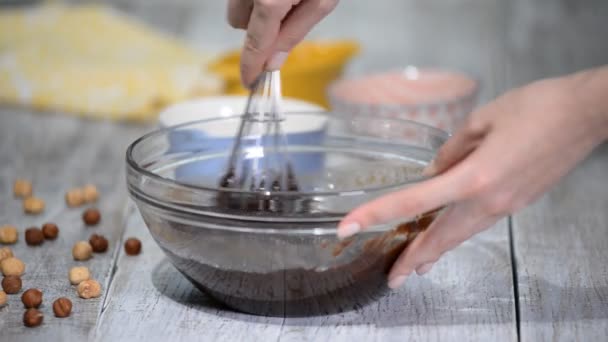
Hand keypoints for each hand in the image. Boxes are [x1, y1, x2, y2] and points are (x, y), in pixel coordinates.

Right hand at [227, 0, 337, 85]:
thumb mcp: (321, 0)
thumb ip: (295, 31)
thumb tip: (273, 61)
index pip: (255, 44)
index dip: (251, 67)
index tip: (250, 82)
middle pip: (238, 23)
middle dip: (257, 27)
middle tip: (286, 13)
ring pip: (238, 6)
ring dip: (254, 8)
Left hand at [337, 71, 607, 288]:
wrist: (586, 114)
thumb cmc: (537, 107)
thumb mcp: (481, 120)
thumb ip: (450, 151)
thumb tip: (432, 172)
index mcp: (475, 176)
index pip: (415, 201)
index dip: (378, 214)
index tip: (351, 226)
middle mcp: (489, 200)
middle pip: (441, 236)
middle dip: (414, 258)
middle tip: (393, 277)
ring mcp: (506, 206)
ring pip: (462, 235)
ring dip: (436, 250)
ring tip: (415, 265)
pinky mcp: (517, 203)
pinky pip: (478, 223)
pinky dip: (457, 234)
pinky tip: (447, 235)